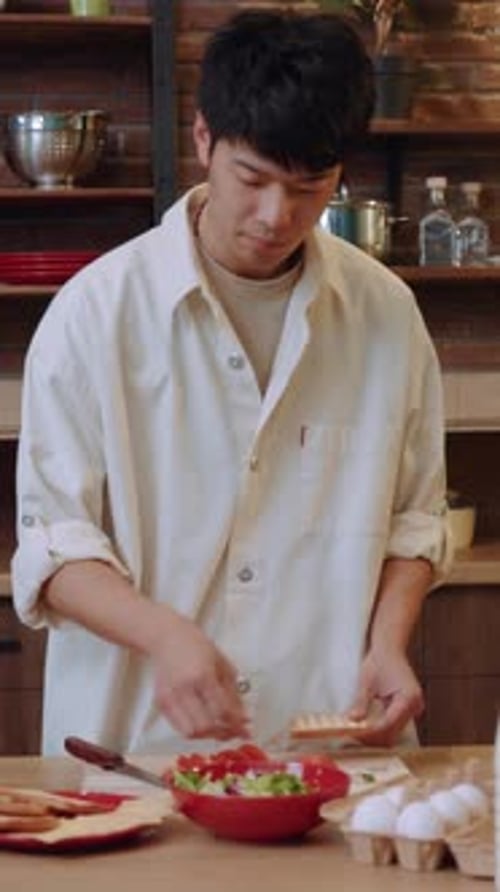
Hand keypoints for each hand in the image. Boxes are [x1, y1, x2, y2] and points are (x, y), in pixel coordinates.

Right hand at [149, 608, 249, 741]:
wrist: (167, 637)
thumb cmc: (198, 646)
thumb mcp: (222, 664)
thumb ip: (233, 692)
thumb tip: (243, 717)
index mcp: (203, 675)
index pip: (222, 710)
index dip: (237, 724)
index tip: (247, 729)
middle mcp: (184, 689)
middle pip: (205, 726)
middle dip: (224, 733)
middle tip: (235, 731)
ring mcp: (170, 698)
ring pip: (191, 732)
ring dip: (208, 736)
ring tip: (221, 729)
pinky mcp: (161, 703)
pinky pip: (179, 727)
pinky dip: (195, 731)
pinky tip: (205, 723)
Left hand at [347, 649, 423, 745]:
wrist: (390, 650)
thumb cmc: (380, 661)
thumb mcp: (366, 682)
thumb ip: (361, 702)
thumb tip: (353, 720)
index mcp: (407, 697)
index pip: (388, 724)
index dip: (370, 732)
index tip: (354, 734)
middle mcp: (414, 705)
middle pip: (393, 732)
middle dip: (373, 737)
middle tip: (353, 735)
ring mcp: (413, 709)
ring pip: (394, 732)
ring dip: (377, 735)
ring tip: (358, 731)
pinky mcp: (408, 710)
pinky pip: (395, 726)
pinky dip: (381, 728)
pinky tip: (367, 726)